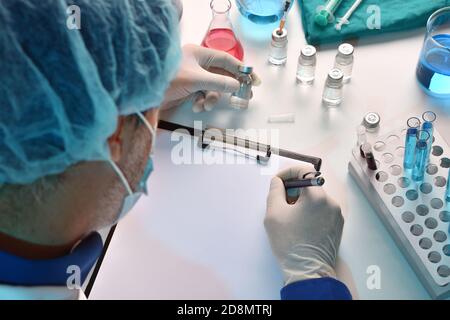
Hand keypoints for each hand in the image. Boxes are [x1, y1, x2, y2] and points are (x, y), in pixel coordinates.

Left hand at [162, 44, 260, 111]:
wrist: (145, 94)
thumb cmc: (166, 79)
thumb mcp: (196, 80)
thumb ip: (219, 83)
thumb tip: (236, 85)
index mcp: (199, 53)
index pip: (227, 60)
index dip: (241, 70)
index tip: (253, 80)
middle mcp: (197, 63)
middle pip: (221, 75)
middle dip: (229, 87)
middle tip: (244, 96)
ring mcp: (192, 76)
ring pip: (212, 88)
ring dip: (212, 98)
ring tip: (206, 105)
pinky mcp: (187, 88)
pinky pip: (202, 95)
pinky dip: (201, 102)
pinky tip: (196, 106)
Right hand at [264, 166, 343, 285]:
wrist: (308, 271)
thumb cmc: (289, 243)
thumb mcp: (273, 214)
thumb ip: (274, 191)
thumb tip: (278, 182)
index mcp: (316, 196)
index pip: (303, 170)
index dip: (287, 172)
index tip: (278, 182)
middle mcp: (330, 202)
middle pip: (309, 185)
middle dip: (293, 190)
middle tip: (280, 203)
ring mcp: (336, 214)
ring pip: (316, 198)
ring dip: (301, 202)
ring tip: (290, 218)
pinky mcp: (337, 225)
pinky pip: (322, 210)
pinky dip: (310, 212)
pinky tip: (300, 225)